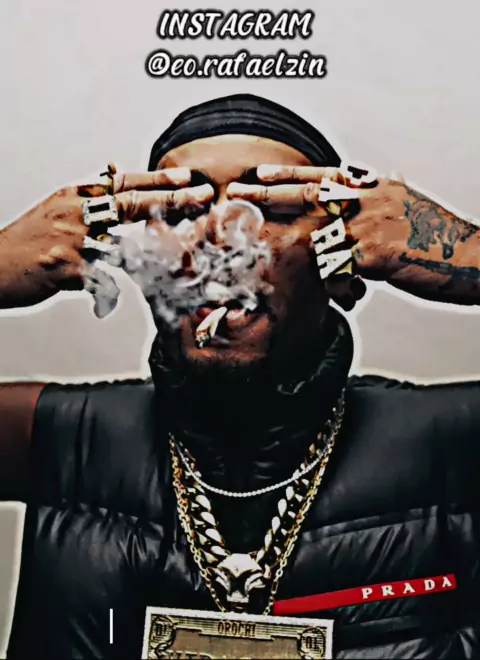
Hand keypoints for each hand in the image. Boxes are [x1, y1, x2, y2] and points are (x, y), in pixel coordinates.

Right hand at [0, 168, 213, 308]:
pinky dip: (107, 293)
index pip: (123, 182)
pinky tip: (104, 301)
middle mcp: (75, 212)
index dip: (157, 178)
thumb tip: (115, 176)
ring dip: (152, 253)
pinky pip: (101, 280)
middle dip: (171, 200)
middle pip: (131, 203)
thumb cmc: (28, 243)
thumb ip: (88, 197)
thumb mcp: (57, 209)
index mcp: (75, 196)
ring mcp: (71, 239)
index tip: (187, 175)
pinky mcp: (65, 267)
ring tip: (181, 256)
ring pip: (124, 244)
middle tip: (202, 196)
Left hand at [227, 164, 479, 306]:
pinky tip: (341, 292)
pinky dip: (332, 284)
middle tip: (236, 191)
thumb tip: (382, 178)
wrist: (473, 258)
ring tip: (280, 254)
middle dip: (269, 194)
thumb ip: (385, 195)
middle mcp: (369, 199)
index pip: (325, 176)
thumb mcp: (410, 207)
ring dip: (299, 250)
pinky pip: (336, 269)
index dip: (290, 174)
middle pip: (309, 193)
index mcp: (376, 187)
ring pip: (317, 235)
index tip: (260, 173)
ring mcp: (370, 224)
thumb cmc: (440, 240)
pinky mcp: (374, 252)